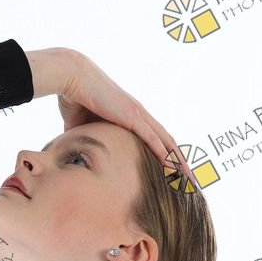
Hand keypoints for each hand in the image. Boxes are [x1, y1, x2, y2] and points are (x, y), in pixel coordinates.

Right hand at [58, 53, 198, 192]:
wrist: (72, 78)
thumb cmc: (74, 99)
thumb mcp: (81, 125)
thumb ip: (86, 138)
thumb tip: (76, 152)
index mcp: (130, 117)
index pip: (155, 141)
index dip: (166, 157)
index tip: (172, 173)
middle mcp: (139, 116)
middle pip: (167, 143)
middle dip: (179, 163)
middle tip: (189, 181)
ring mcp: (139, 115)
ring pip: (167, 143)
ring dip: (179, 163)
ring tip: (188, 180)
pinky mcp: (133, 116)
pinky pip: (154, 139)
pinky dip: (165, 155)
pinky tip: (173, 168)